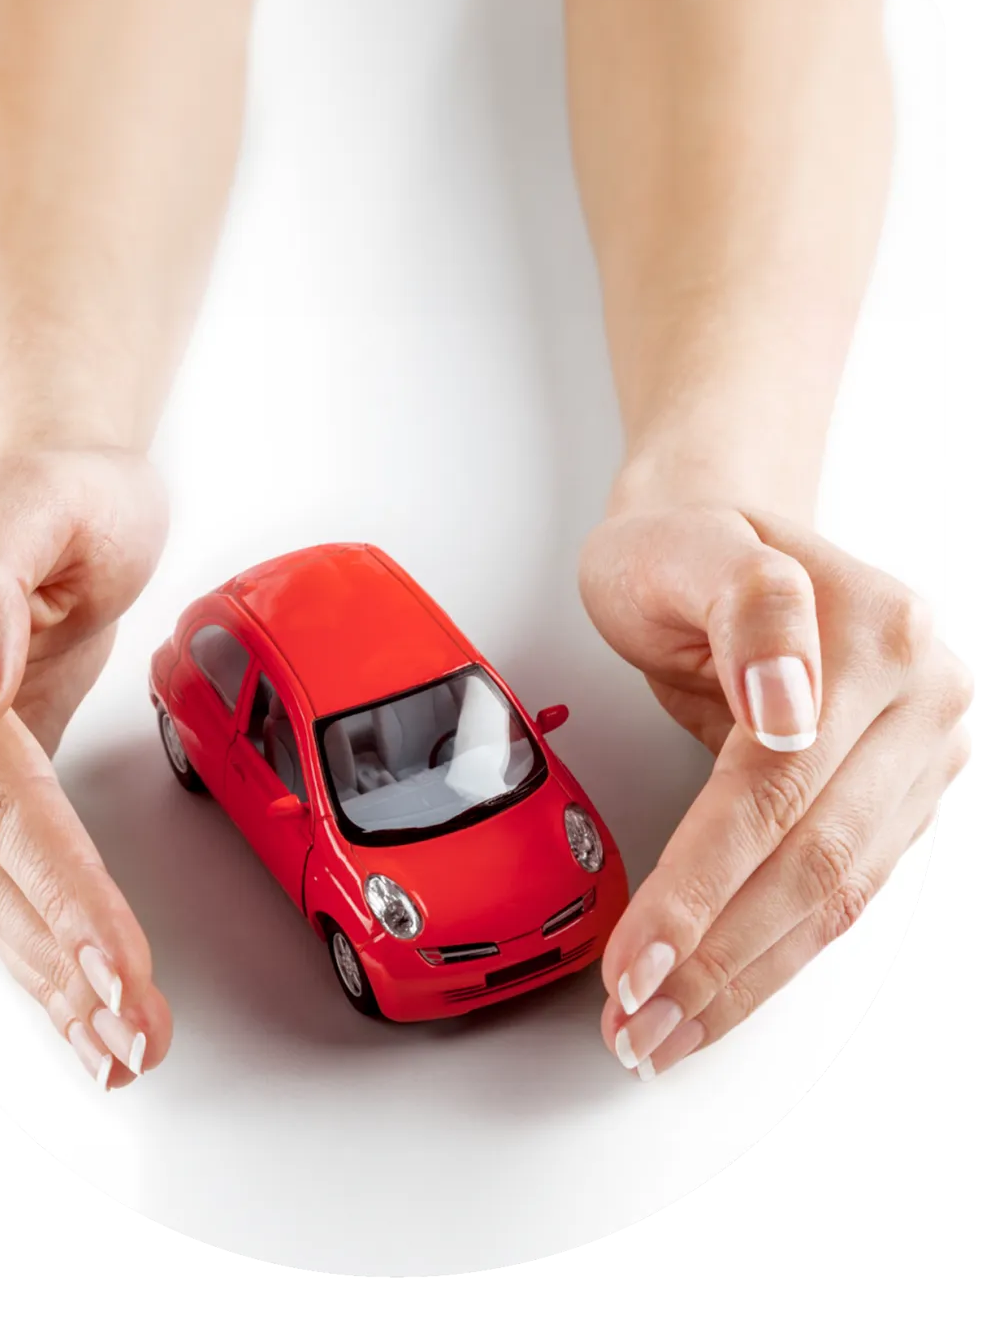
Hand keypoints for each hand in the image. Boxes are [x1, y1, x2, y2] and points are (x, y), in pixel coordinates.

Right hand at [0, 447, 170, 1089]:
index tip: (113, 960)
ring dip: (41, 976)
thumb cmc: (55, 493)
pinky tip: (64, 991)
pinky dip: (26, 943)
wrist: (39, 481)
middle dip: (61, 959)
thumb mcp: (32, 502)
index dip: (58, 889)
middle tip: (129, 1033)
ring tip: (105, 1044)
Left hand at [579, 502, 972, 1078]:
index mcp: (878, 631)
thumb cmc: (686, 543)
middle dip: (720, 958)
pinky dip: (774, 953)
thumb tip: (790, 703)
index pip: (778, 789)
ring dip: (747, 978)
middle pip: (816, 861)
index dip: (704, 885)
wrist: (720, 528)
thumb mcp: (688, 545)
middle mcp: (921, 695)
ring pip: (837, 898)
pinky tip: (722, 992)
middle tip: (639, 1021)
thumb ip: (749, 604)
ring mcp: (921, 751)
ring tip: (666, 1031)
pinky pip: (842, 894)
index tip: (641, 955)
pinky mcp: (901, 794)